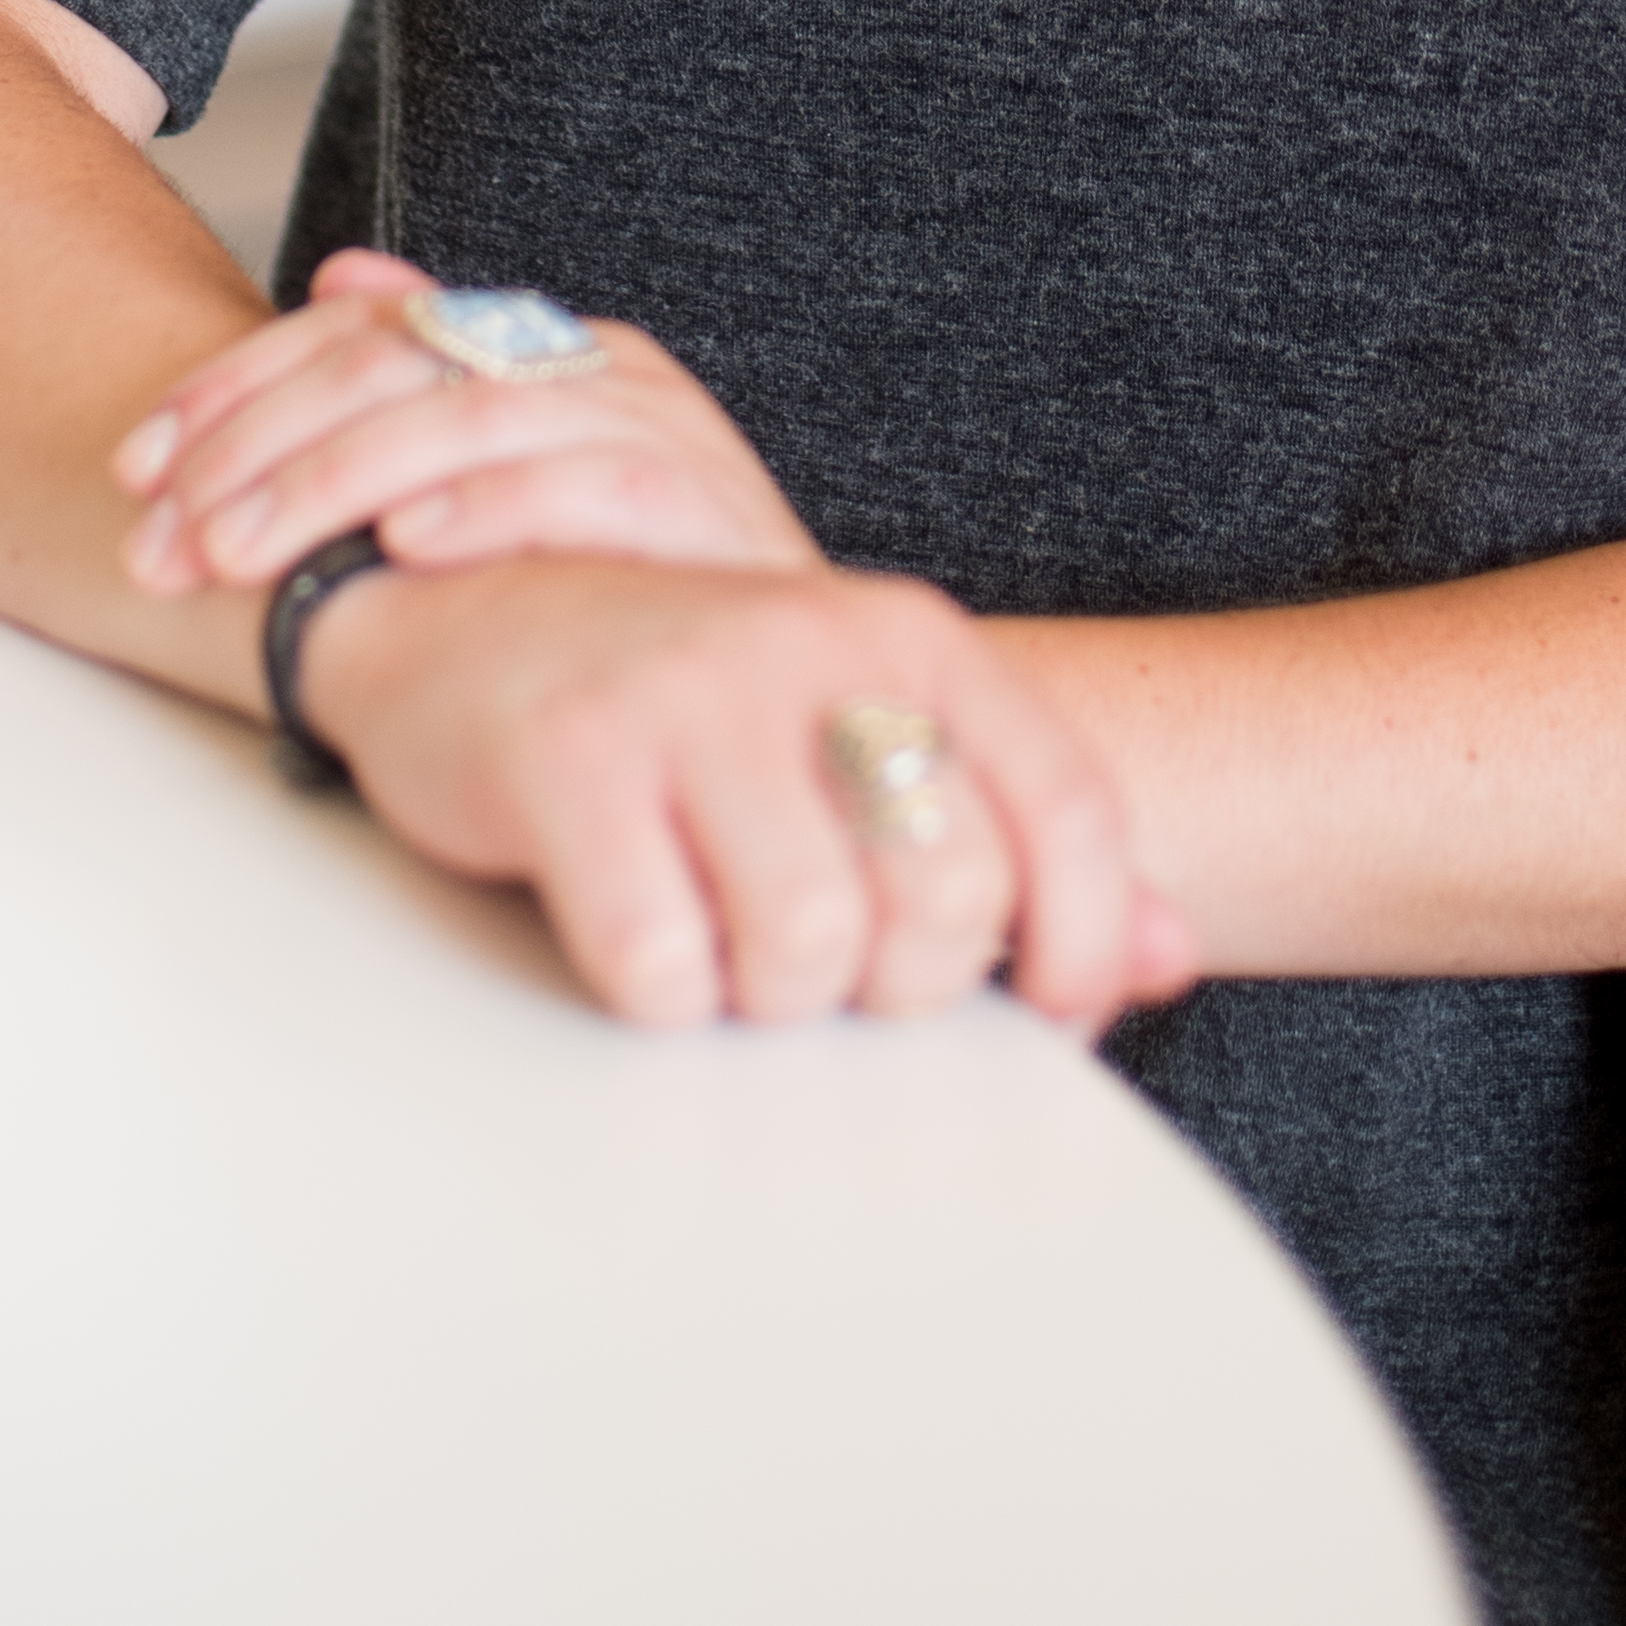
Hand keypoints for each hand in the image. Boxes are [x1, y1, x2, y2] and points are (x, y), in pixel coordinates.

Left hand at [114, 253, 821, 596]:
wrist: (803, 686)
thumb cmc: (635, 592)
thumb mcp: (517, 480)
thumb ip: (435, 382)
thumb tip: (342, 278)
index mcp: (537, 346)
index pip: (354, 331)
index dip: (230, 389)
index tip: (132, 470)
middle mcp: (593, 365)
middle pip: (393, 365)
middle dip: (254, 450)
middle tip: (160, 536)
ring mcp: (658, 428)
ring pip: (469, 412)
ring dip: (334, 482)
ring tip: (241, 550)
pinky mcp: (712, 509)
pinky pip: (594, 484)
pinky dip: (493, 504)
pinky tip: (408, 541)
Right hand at [299, 546, 1200, 1034]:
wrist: (453, 609)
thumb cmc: (683, 702)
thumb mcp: (859, 733)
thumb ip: (1016, 834)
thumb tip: (1172, 952)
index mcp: (909, 634)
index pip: (1067, 811)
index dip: (1078, 950)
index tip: (1042, 1015)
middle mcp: (812, 643)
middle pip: (944, 904)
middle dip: (897, 988)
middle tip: (830, 970)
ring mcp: (689, 694)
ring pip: (807, 949)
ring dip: (766, 999)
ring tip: (723, 945)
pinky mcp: (568, 757)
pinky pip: (660, 962)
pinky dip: (654, 993)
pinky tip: (632, 934)